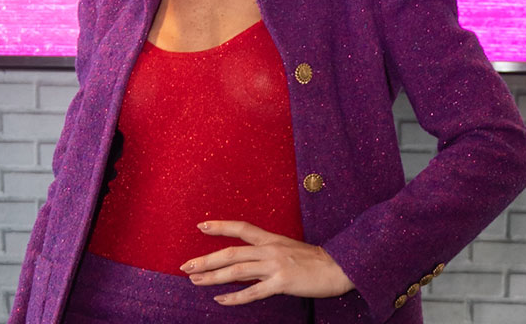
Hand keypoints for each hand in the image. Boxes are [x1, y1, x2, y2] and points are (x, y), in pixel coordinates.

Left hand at [180, 220, 355, 304]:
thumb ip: (266, 254)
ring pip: (237, 271)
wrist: (339, 266)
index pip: (241, 228)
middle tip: (186, 267)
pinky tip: (220, 300)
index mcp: (271, 239)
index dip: (220, 226)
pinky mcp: (282, 282)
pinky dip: (234, 297)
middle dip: (206, 260)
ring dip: (213, 277)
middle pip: (231, 252)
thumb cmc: (314, 260)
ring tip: (196, 282)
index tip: (200, 226)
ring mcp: (275, 266)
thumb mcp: (288, 249)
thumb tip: (244, 264)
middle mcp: (270, 249)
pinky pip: (253, 292)